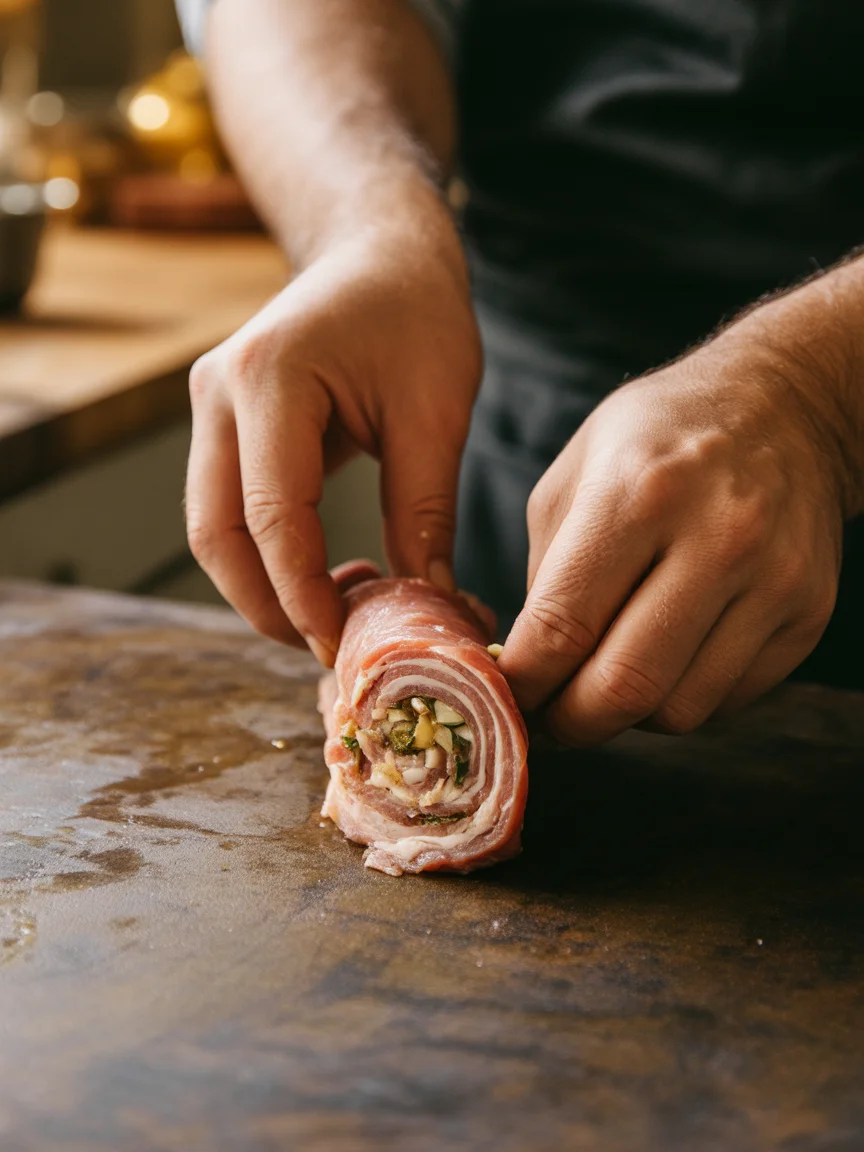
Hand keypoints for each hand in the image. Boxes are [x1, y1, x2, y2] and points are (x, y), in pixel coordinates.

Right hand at [185, 214, 481, 665]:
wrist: (380, 249)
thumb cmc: (416, 312)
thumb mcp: (436, 410)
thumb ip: (424, 511)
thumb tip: (428, 604)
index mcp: (270, 378)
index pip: (272, 517)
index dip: (303, 596)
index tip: (345, 647)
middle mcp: (219, 391)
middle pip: (217, 534)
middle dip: (268, 605)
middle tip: (332, 649)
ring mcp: (210, 405)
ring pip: (213, 528)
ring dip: (262, 587)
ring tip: (335, 615)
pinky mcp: (222, 422)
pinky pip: (229, 507)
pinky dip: (265, 555)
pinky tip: (322, 576)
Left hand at [499, 327, 846, 744]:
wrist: (787, 408)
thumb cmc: (662, 438)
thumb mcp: (578, 470)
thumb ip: (546, 569)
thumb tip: (529, 665)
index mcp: (640, 493)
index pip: (563, 626)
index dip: (522, 682)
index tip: (507, 696)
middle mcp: (717, 537)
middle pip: (624, 686)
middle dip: (569, 722)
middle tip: (548, 718)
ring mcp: (772, 581)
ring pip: (678, 710)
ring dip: (626, 717)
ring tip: (604, 682)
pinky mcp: (807, 615)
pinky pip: (725, 700)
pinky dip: (679, 699)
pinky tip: (662, 662)